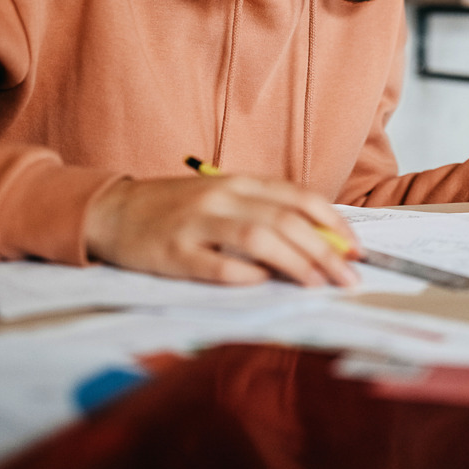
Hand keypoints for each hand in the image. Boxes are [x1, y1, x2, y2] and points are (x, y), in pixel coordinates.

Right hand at [82, 174, 360, 286]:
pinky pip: (216, 265)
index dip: (334, 222)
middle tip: (349, 278)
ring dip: (295, 262)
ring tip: (318, 285)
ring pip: (258, 238)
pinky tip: (264, 284)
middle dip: (326, 251)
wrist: (112, 211)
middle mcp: (221, 197)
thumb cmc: (175, 209)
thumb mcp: (223, 199)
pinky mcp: (172, 252)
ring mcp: (196, 223)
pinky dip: (245, 275)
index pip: (299, 197)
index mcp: (239, 182)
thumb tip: (319, 242)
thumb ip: (264, 213)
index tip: (356, 249)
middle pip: (286, 220)